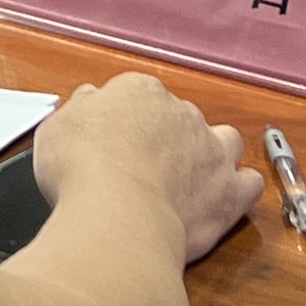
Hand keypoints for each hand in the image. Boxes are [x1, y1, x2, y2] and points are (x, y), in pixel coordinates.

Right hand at [32, 70, 257, 265]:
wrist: (117, 213)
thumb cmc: (81, 169)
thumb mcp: (57, 128)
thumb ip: (80, 110)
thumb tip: (90, 102)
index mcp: (140, 92)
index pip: (137, 96)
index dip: (123, 121)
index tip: (111, 142)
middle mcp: (182, 113)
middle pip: (180, 117)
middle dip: (168, 138)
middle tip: (142, 168)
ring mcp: (211, 152)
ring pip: (226, 140)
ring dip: (213, 154)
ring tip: (189, 179)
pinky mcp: (229, 192)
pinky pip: (248, 183)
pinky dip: (239, 190)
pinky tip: (219, 202)